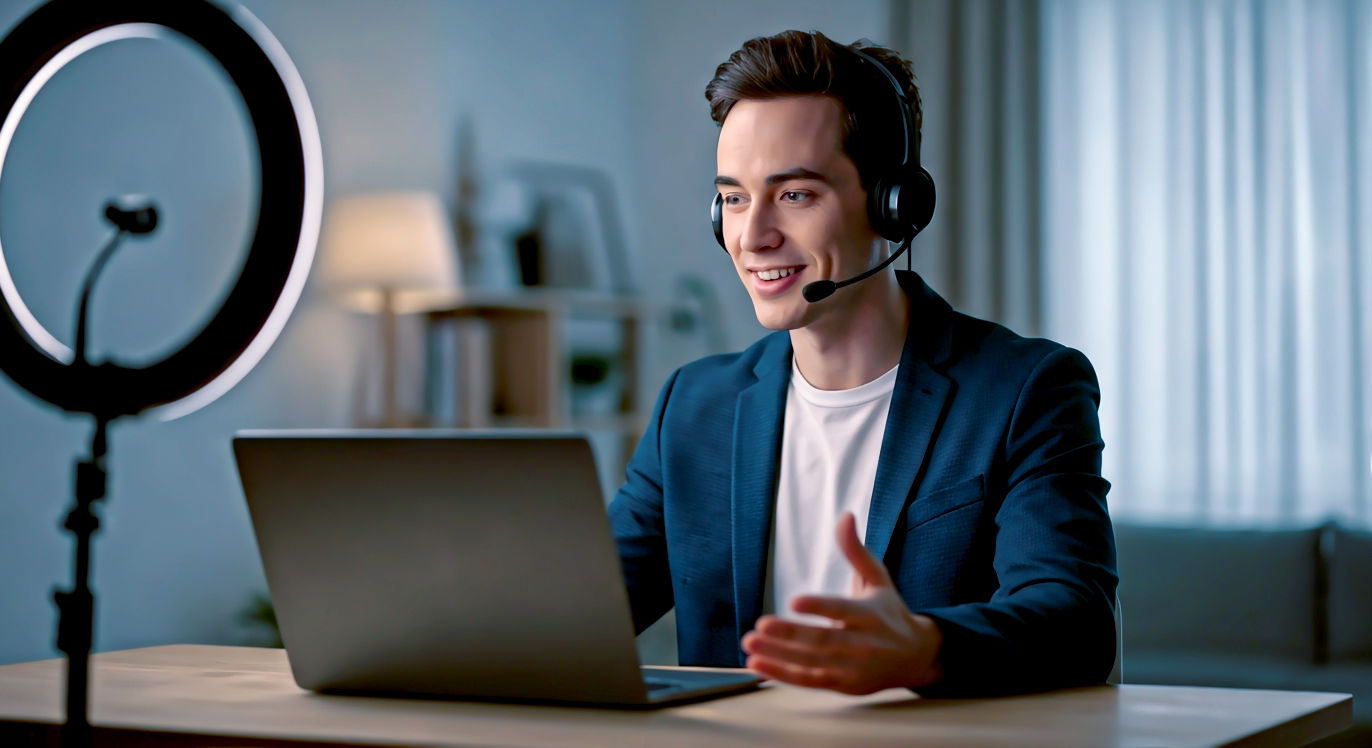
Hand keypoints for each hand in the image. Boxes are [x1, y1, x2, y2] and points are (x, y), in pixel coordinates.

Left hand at [741, 511, 943, 693]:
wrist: (917, 657)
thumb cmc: (890, 612)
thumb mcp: (878, 578)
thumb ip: (856, 550)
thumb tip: (845, 515)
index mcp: (870, 614)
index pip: (842, 610)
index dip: (819, 607)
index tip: (794, 601)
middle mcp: (862, 643)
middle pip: (823, 640)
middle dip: (790, 634)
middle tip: (760, 625)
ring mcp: (852, 668)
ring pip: (812, 663)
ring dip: (778, 655)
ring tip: (750, 643)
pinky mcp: (843, 685)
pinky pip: (809, 682)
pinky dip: (782, 675)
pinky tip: (756, 664)